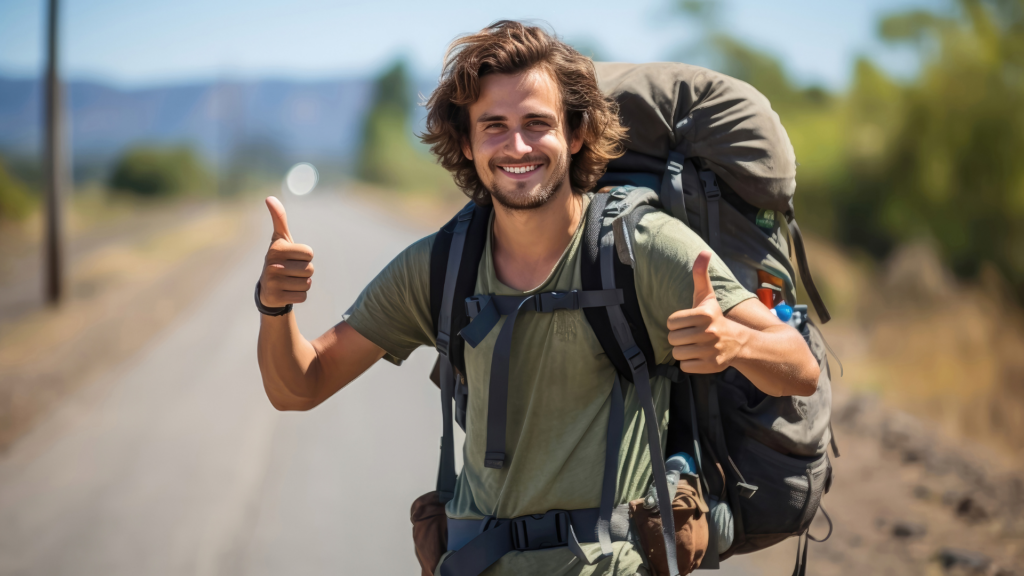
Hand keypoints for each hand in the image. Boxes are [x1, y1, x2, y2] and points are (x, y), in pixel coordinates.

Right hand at [259, 197, 313, 307]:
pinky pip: (303, 297)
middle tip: (291, 271)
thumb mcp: (280, 239)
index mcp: (277, 248)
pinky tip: (288, 291)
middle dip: (305, 271)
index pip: (310, 253)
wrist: (267, 288)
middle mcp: (272, 264)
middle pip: (310, 269)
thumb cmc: (279, 259)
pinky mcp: (275, 297)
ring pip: (307, 283)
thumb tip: (269, 197)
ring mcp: (272, 282)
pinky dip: (299, 296)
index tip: (293, 257)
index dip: (306, 257)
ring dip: (302, 283)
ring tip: (289, 280)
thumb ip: (279, 219)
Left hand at [667, 250, 745, 372]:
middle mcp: (708, 332)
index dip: (677, 323)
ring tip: (695, 346)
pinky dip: (689, 363)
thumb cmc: (715, 317)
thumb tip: (703, 251)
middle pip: (672, 339)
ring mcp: (710, 350)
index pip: (671, 322)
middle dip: (679, 338)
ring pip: (677, 354)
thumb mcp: (706, 296)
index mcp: (704, 315)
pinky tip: (699, 356)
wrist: (738, 342)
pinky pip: (685, 366)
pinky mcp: (711, 366)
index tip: (689, 323)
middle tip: (691, 336)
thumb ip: (700, 274)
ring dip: (683, 351)